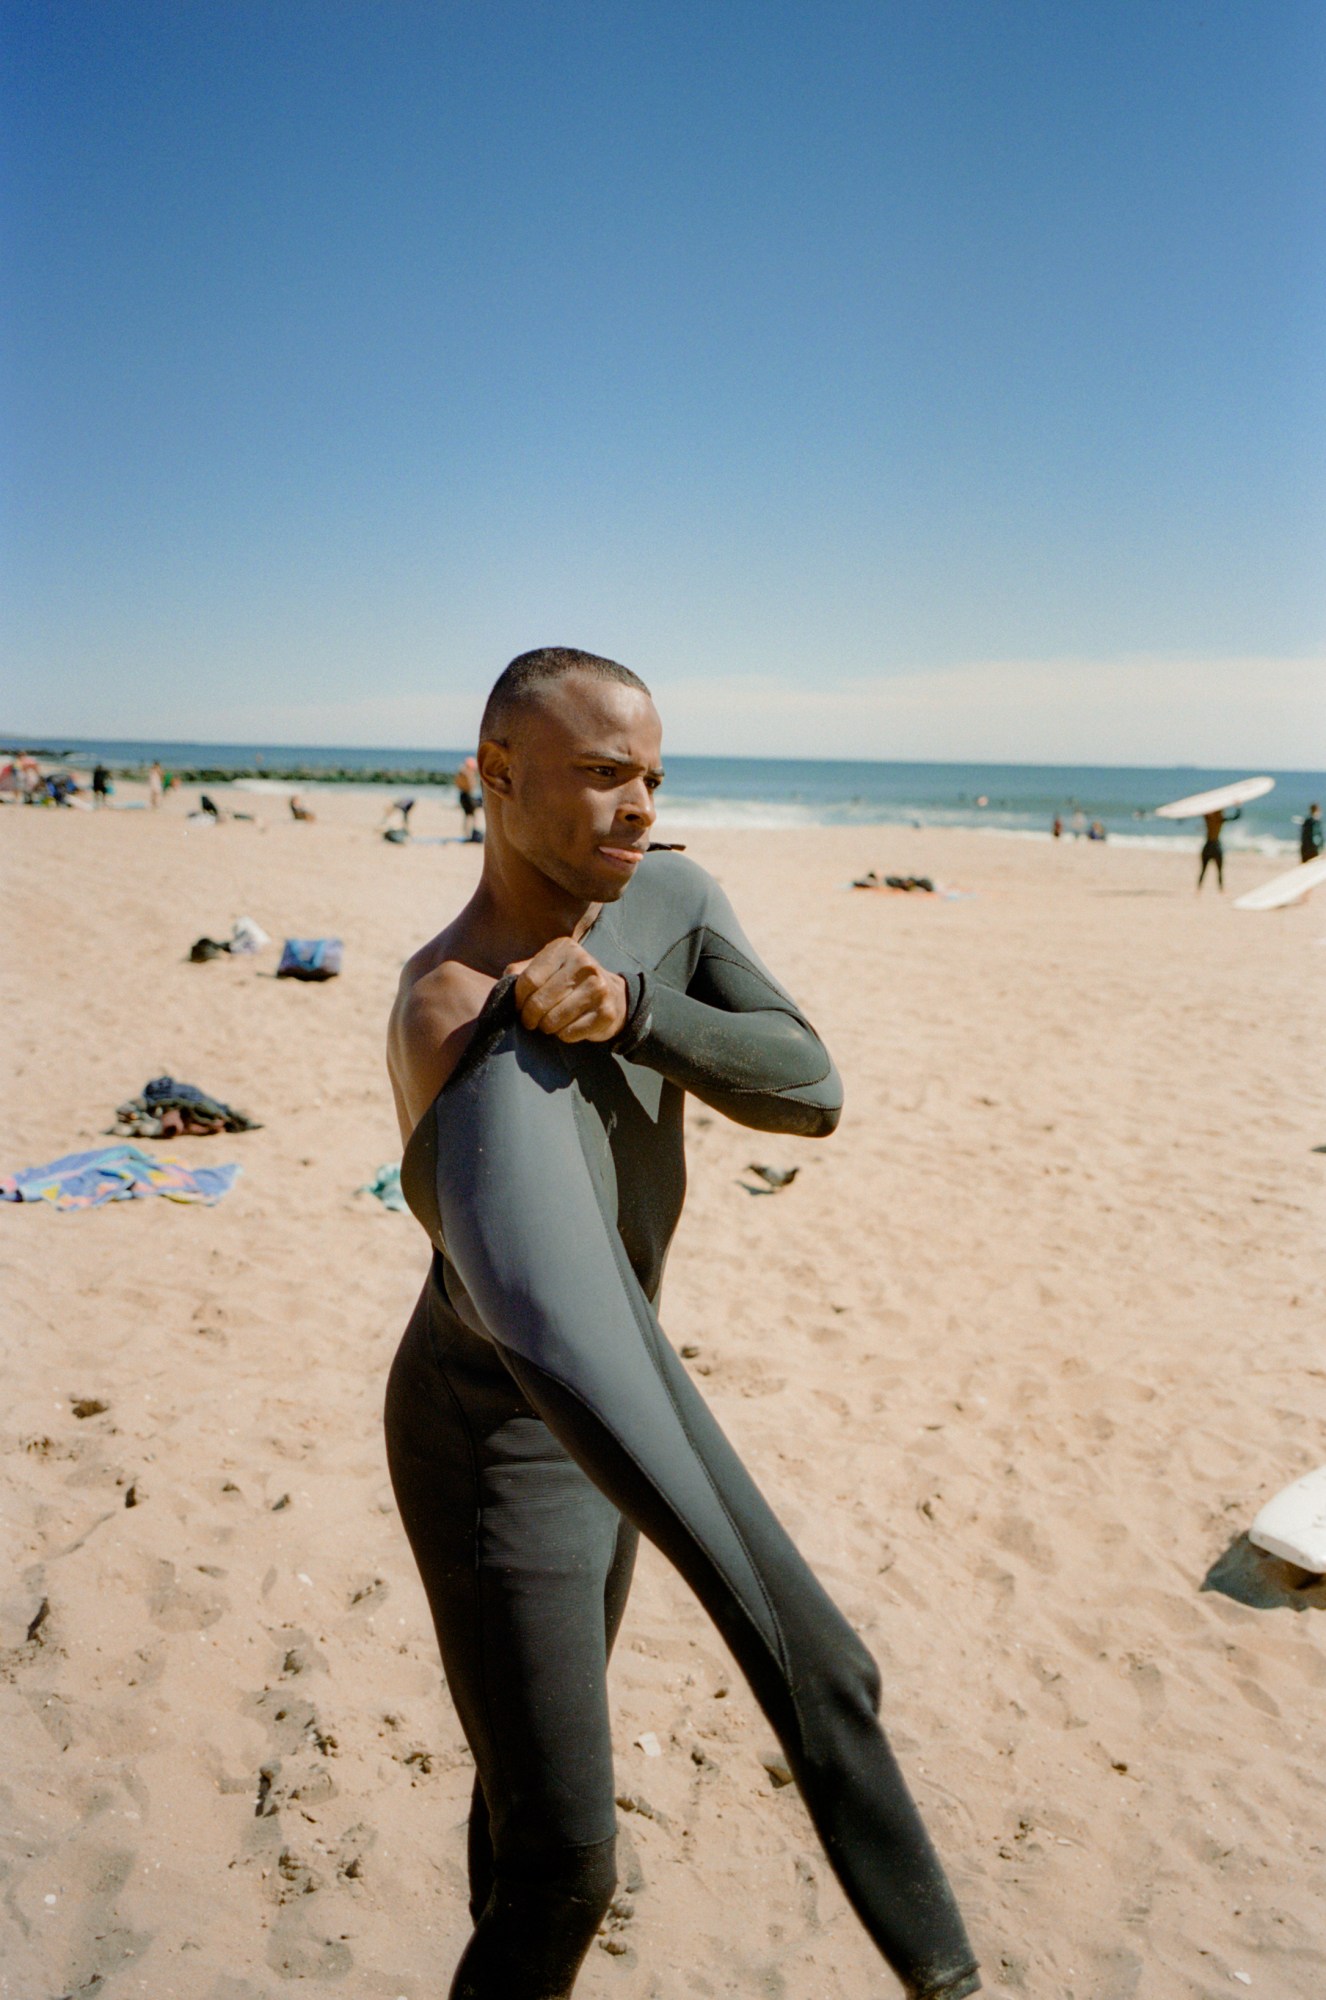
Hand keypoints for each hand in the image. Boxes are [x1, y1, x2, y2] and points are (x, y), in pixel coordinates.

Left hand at [507, 938, 629, 1043]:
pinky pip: (569, 1034)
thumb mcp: (547, 967)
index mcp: (564, 948)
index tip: (520, 1007)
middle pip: (539, 1002)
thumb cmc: (569, 981)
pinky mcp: (606, 1013)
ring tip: (550, 1022)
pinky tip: (569, 1026)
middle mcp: (584, 964)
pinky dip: (563, 1035)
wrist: (613, 994)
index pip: (528, 980)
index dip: (518, 999)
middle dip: (529, 1017)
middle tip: (531, 1021)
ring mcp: (598, 988)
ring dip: (546, 1027)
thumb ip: (522, 972)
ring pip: (553, 1021)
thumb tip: (502, 987)